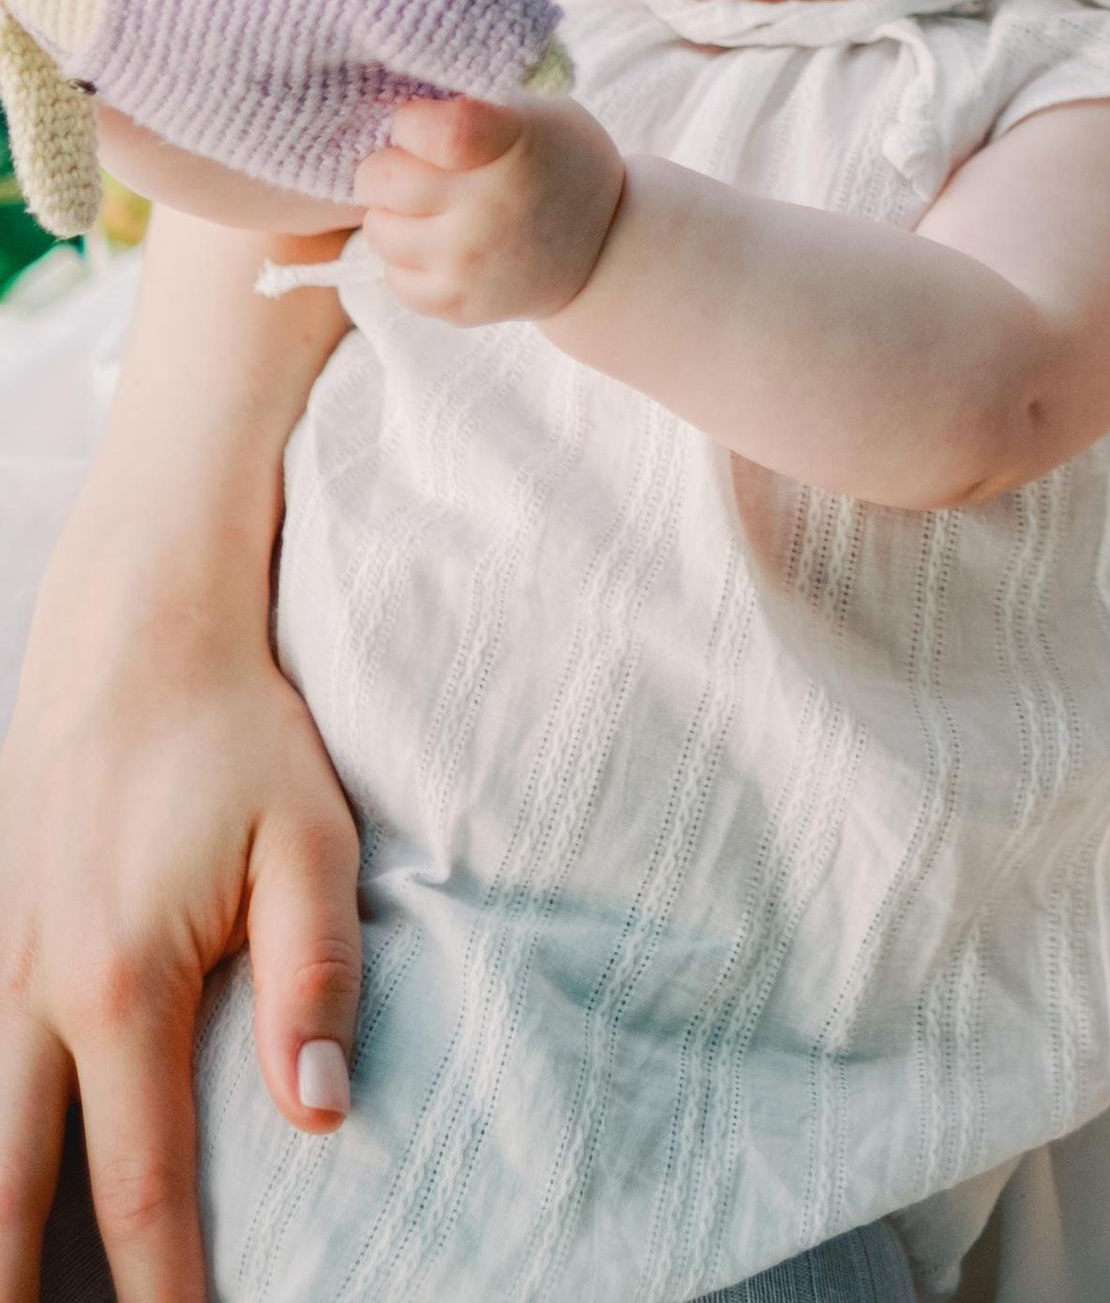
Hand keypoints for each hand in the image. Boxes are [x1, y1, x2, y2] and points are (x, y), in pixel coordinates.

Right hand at [0, 585, 359, 1302]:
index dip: (163, 1291)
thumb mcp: (310, 840)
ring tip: (29, 1287)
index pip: (136, 1190)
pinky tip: (14, 1183)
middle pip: (7, 1198)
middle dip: (25, 1289)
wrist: (138, 630)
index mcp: (119, 989)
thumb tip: (320, 1114)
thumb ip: (314, 978)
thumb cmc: (238, 733)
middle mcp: (32, 995)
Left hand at [357, 94, 623, 325]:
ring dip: (394, 214)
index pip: (430, 129)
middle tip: (413, 166)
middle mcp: (489, 209)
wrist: (604, 251)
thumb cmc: (560, 164)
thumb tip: (402, 94)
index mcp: (513, 148)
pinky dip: (408, 258)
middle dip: (387, 165)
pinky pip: (393, 276)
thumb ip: (478, 102)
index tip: (419, 122)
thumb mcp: (540, 114)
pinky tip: (441, 244)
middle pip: (382, 179)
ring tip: (429, 208)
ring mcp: (469, 263)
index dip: (410, 120)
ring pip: (378, 229)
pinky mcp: (456, 305)